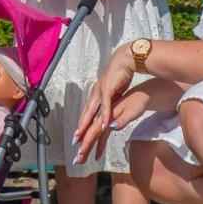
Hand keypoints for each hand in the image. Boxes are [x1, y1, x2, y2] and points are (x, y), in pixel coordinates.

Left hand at [72, 49, 137, 164]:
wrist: (127, 60)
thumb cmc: (121, 76)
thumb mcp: (116, 94)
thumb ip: (111, 105)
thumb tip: (109, 114)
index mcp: (97, 95)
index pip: (87, 114)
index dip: (82, 126)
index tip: (77, 139)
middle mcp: (95, 94)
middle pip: (86, 115)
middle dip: (80, 130)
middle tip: (75, 143)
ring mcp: (100, 91)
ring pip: (91, 111)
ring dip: (87, 125)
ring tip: (83, 136)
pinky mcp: (108, 88)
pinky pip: (106, 106)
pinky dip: (105, 116)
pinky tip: (105, 125)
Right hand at [72, 87, 149, 165]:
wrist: (140, 95)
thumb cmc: (137, 104)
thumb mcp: (133, 112)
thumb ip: (122, 119)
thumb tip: (111, 126)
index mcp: (106, 114)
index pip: (93, 130)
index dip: (86, 141)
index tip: (81, 152)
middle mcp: (102, 116)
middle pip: (89, 133)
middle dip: (83, 147)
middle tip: (77, 161)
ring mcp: (104, 118)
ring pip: (92, 133)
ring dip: (86, 146)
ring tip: (81, 158)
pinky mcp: (107, 120)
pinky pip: (99, 133)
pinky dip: (96, 142)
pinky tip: (96, 151)